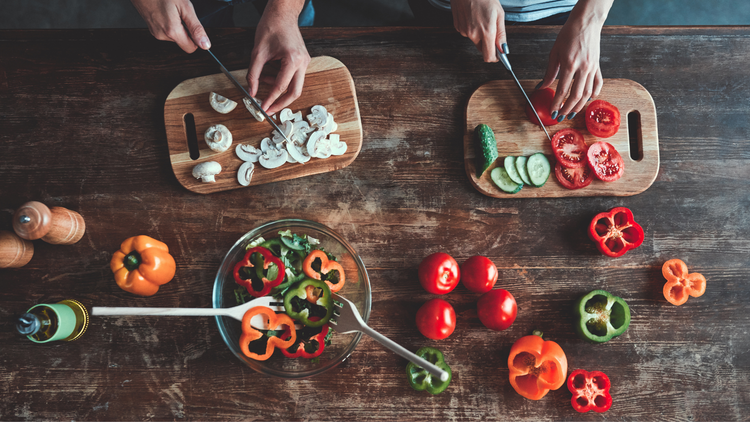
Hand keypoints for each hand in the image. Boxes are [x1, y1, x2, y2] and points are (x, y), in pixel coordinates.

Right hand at [130, 0, 209, 52]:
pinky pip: (167, 32)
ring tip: (173, 12)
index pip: (191, 48)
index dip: (196, 39)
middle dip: (186, 31)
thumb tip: (205, 45)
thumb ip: (196, 28)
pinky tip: (167, 13)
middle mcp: (162, 35)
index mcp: (171, 31)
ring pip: (175, 37)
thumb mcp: (185, 7)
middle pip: (183, 42)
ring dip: (178, 27)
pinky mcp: (152, 29)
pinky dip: (170, 25)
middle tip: (181, 14)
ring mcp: (155, 33)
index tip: (194, 27)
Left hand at [247, 0, 309, 115]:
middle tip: (269, 109)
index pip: (281, 86)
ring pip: (295, 86)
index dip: (271, 99)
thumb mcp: (257, 52)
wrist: (282, 14)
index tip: (263, 108)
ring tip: (262, 81)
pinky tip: (269, 75)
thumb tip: (251, 91)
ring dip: (279, 89)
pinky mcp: (302, 61)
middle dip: (281, 103)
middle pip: (295, 92)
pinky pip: (293, 77)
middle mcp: (302, 63)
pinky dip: (281, 80)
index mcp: (292, 60)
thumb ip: (253, 74)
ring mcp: (305, 62)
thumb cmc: (272, 27)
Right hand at [452, 0, 505, 62]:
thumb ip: (501, 34)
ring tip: (481, 18)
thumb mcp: (499, 14)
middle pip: (482, 50)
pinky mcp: (458, 27)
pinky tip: (473, 17)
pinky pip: (467, 33)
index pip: (489, 56)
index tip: (499, 55)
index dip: (495, 58)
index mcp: (486, 31)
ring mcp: (464, 31)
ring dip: (479, 34)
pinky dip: (472, 28)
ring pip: (475, 40)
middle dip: (488, 45)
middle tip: (492, 31)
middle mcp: (473, 34)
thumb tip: (503, 49)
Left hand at [538, 0, 613, 118]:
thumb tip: (542, 86)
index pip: (563, 90)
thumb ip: (549, 72)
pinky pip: (598, 84)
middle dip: (567, 108)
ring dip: (579, 105)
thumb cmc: (569, 34)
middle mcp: (583, 68)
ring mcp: (592, 68)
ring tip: (571, 112)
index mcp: (570, 64)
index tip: (552, 111)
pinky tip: (587, 99)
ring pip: (587, 93)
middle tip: (561, 116)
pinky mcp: (598, 66)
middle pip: (576, 95)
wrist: (586, 23)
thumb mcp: (554, 53)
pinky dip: (593, 94)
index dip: (557, 103)